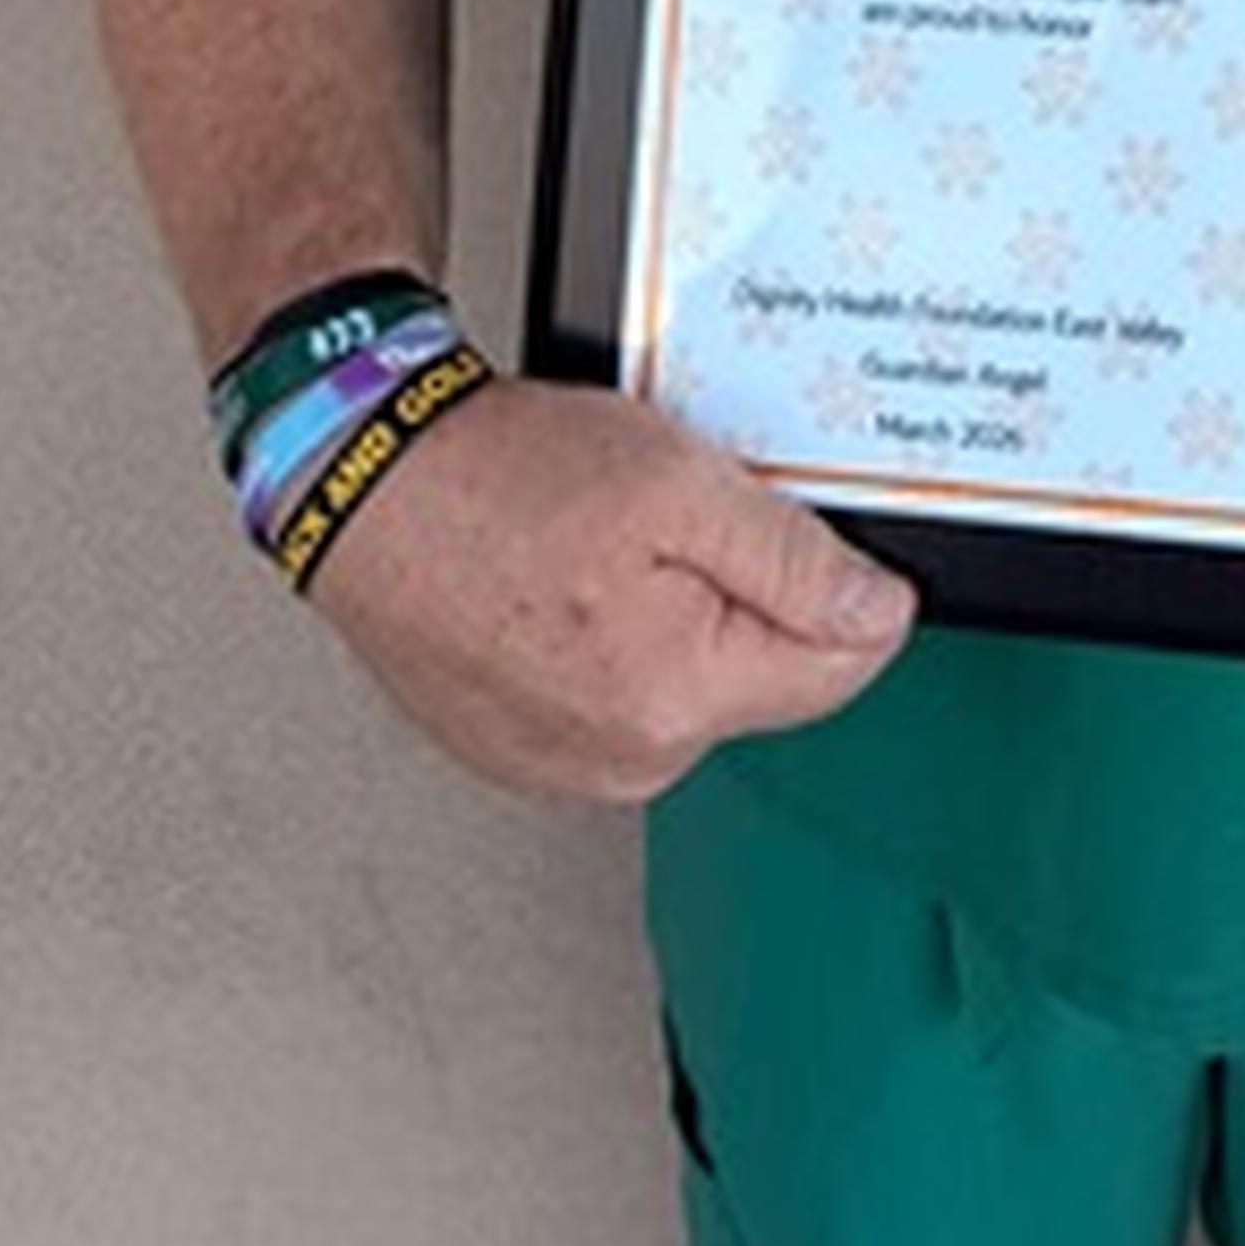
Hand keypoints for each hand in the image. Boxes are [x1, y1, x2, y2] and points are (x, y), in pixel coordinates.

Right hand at [308, 375, 917, 802]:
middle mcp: (624, 761)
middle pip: (764, 678)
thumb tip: (880, 614)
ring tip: (606, 542)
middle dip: (748, 595)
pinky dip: (612, 638)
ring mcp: (566, 767)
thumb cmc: (498, 479)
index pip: (842, 667)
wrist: (364, 485)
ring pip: (689, 686)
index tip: (796, 526)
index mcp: (675, 700)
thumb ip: (795, 560)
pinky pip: (615, 697)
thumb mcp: (679, 482)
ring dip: (678, 616)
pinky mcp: (522, 752)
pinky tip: (567, 577)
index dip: (845, 583)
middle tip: (676, 517)